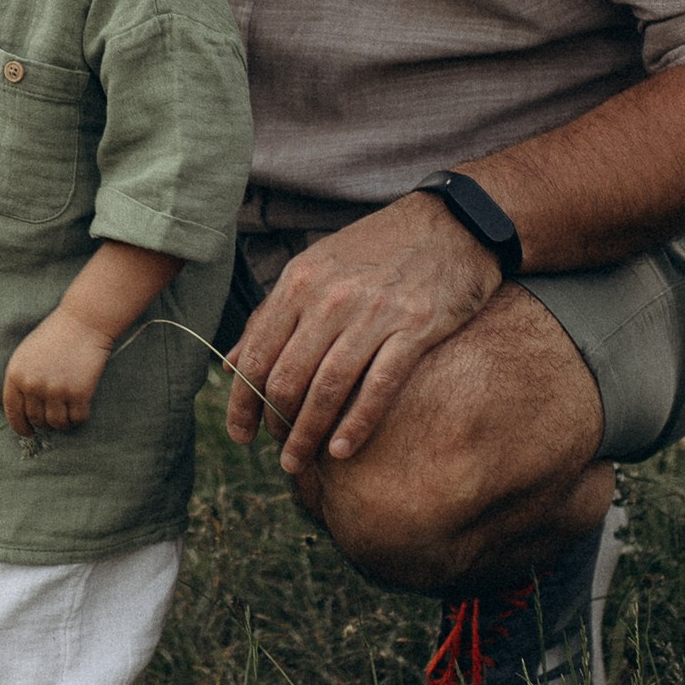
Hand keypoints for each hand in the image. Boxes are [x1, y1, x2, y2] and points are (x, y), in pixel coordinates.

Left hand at [3, 302, 114, 436]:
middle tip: (54, 417)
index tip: (27, 432)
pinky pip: (77, 418)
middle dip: (45, 422)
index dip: (20, 426)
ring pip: (57, 423)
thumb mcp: (27, 354)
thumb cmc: (56, 335)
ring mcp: (55, 390)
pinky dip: (79, 419)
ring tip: (67, 414)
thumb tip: (25, 410)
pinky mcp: (78, 393)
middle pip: (36, 419)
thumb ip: (23, 379)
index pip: (12, 411)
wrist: (84, 322)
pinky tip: (80, 411)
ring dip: (62, 423)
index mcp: (16, 375)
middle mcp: (33, 385)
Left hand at [226, 196, 502, 472]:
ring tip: (299, 462)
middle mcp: (329, 298)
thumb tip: (231, 365)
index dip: (242, 403)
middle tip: (279, 452)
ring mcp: (373, 313)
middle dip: (276, 424)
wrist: (452, 222)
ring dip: (307, 434)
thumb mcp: (317, 268)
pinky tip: (342, 451)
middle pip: (287, 377)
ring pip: (327, 388)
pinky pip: (377, 387)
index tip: (241, 435)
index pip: (257, 355)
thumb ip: (273, 315)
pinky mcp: (415, 328)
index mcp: (299, 282)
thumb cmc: (378, 249)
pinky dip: (356, 424)